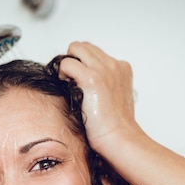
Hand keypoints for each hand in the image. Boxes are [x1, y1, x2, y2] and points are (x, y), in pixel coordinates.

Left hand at [58, 42, 139, 156]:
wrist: (119, 137)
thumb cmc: (115, 125)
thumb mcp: (114, 97)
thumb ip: (104, 84)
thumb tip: (82, 81)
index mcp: (122, 68)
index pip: (95, 53)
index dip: (83, 65)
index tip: (80, 82)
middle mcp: (114, 65)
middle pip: (84, 47)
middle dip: (74, 61)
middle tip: (71, 81)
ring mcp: (103, 70)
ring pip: (75, 48)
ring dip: (68, 65)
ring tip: (69, 84)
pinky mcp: (91, 78)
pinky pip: (67, 63)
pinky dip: (62, 73)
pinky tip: (67, 88)